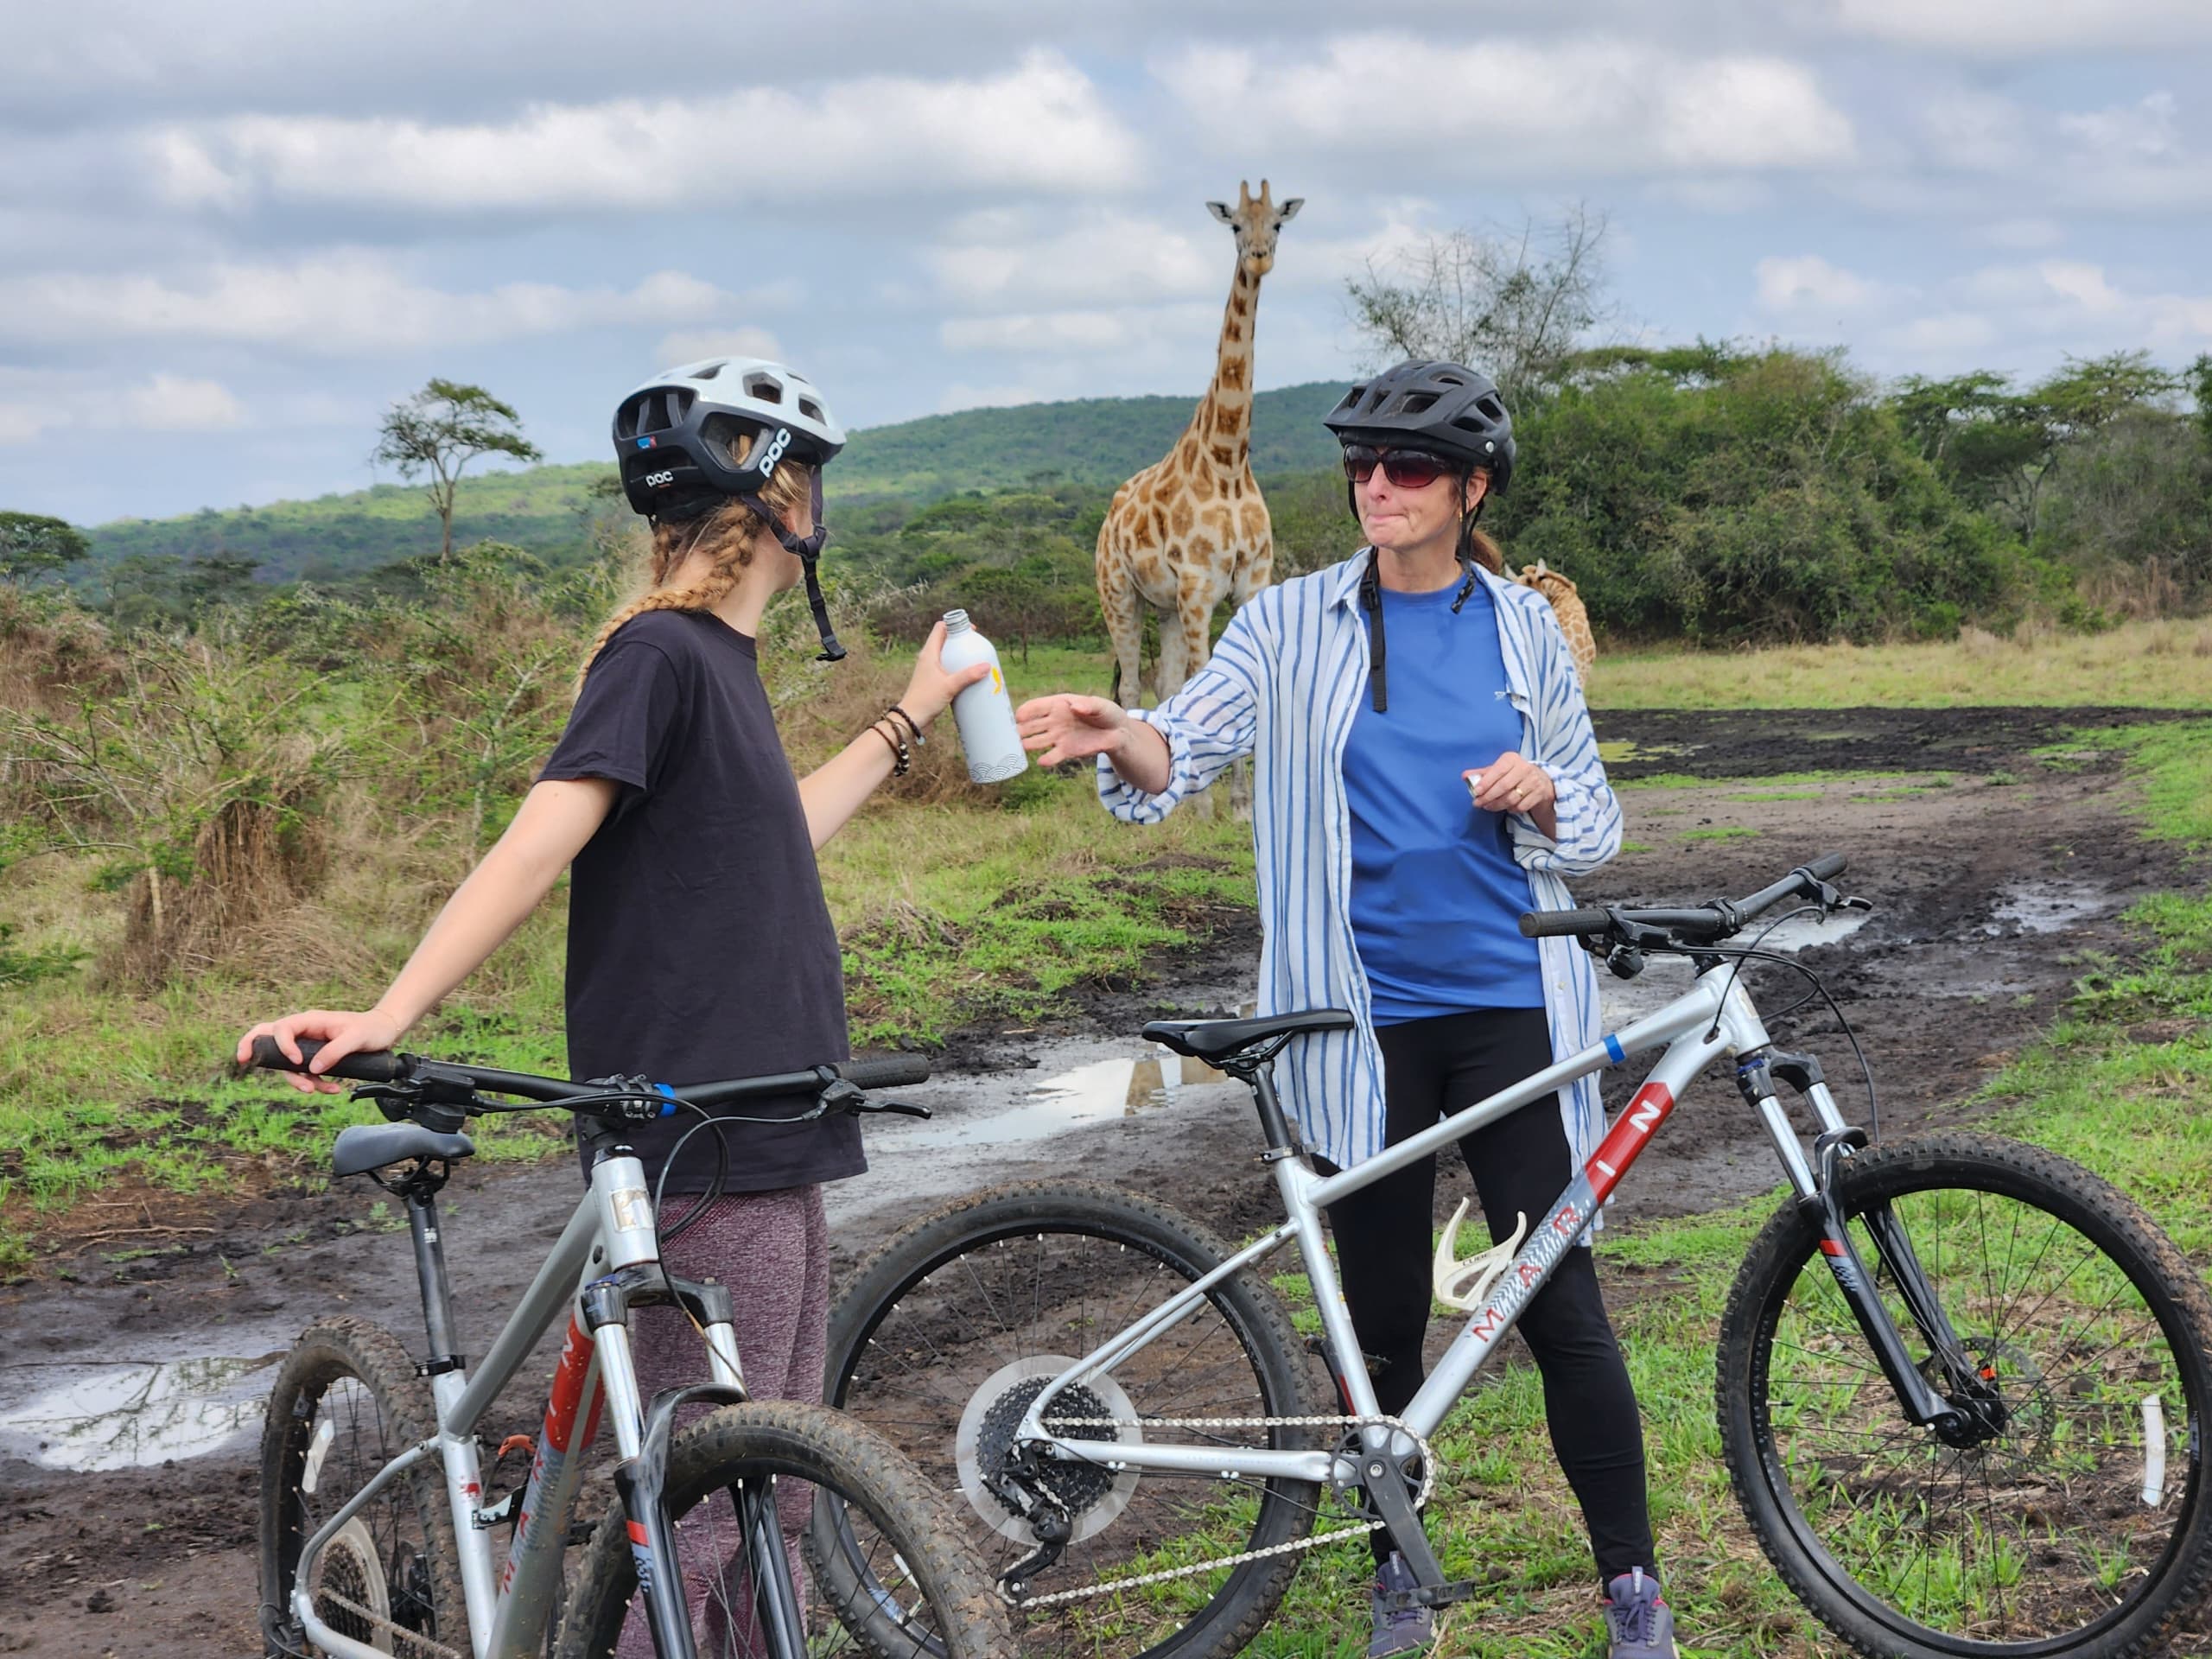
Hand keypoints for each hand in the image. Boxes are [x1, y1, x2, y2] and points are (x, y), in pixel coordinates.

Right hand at [236, 1007, 401, 1094]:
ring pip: (287, 1064)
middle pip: (268, 1036)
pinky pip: (304, 1073)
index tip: (298, 1062)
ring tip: (317, 1090)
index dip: (283, 1046)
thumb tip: (313, 1068)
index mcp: (310, 1020)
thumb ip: (335, 1051)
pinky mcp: (314, 1058)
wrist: (384, 1032)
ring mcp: (306, 1045)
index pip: (282, 1028)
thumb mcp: (357, 1038)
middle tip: (241, 1059)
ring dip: (298, 1080)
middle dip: (252, 1047)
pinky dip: (314, 1084)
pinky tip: (333, 1089)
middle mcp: (304, 1032)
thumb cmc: (370, 1029)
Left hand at [897, 620, 991, 727]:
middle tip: (976, 646)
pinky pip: (947, 667)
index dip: (955, 625)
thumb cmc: (926, 700)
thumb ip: (968, 675)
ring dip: (959, 654)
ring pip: (946, 654)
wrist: (911, 718)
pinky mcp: (933, 679)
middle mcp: (928, 658)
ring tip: (975, 660)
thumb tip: (987, 666)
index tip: (971, 631)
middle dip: (961, 640)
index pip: (940, 628)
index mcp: (929, 653)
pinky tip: (967, 675)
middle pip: (945, 640)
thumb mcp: (949, 686)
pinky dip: (957, 667)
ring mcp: (930, 669)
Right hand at [1015, 694, 1129, 766]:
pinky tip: (1041, 762)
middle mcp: (1053, 721)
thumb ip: (1089, 705)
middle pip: (1031, 725)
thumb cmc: (1106, 713)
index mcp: (1058, 704)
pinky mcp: (1066, 751)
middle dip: (1019, 729)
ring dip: (1027, 744)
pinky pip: (1053, 755)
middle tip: (1007, 734)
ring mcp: (1058, 736)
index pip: (1037, 706)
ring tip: (1018, 748)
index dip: (1026, 711)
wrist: (1117, 732)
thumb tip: (1075, 706)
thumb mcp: (1101, 706)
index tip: (1017, 716)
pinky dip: (1047, 759)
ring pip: (1037, 741)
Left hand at [1464, 752, 1554, 818]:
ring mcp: (1534, 781)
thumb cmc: (1513, 774)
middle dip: (1489, 797)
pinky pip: (1521, 806)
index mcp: (1512, 759)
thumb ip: (1482, 773)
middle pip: (1504, 786)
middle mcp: (1525, 768)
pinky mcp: (1539, 793)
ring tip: (1488, 806)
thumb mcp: (1498, 770)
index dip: (1486, 782)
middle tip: (1478, 803)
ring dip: (1497, 805)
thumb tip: (1464, 776)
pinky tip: (1506, 807)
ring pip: (1512, 798)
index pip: (1497, 771)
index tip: (1475, 792)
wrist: (1540, 780)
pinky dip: (1511, 809)